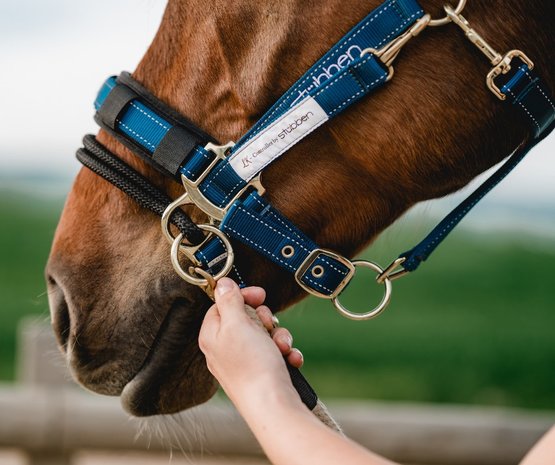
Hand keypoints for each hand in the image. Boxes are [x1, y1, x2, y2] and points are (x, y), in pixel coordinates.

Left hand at [198, 278, 302, 406]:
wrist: (273, 406)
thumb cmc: (252, 366)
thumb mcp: (237, 324)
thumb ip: (228, 300)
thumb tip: (221, 282)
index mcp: (212, 335)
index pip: (222, 304)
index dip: (242, 297)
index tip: (259, 295)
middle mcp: (225, 348)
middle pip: (247, 318)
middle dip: (266, 319)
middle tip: (269, 325)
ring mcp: (245, 361)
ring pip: (265, 334)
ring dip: (279, 336)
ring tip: (282, 348)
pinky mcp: (262, 372)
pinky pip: (276, 352)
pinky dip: (285, 353)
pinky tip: (290, 359)